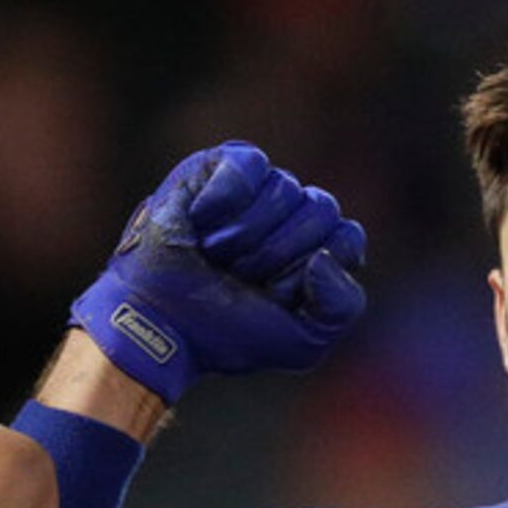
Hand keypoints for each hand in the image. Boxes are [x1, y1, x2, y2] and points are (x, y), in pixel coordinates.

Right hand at [68, 141, 366, 403]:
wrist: (159, 321)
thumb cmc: (226, 333)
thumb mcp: (303, 343)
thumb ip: (344, 307)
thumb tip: (325, 256)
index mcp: (319, 251)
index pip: (347, 237)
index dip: (309, 269)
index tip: (274, 296)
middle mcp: (293, 215)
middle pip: (321, 209)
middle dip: (277, 254)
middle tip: (238, 277)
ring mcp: (259, 188)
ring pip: (285, 188)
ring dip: (243, 236)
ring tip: (213, 255)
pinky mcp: (220, 165)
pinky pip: (250, 164)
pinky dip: (225, 198)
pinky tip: (201, 220)